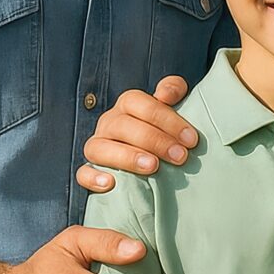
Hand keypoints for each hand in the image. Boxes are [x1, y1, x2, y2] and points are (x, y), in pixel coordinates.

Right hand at [78, 75, 198, 191]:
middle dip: (155, 140)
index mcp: (127, 104)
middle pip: (124, 126)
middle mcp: (109, 123)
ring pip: (100, 148)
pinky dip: (93, 177)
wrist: (148, 156)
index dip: (167, 119)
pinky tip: (111, 183)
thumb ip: (172, 90)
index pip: (141, 103)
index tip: (191, 139)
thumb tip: (166, 94)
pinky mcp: (88, 171)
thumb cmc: (161, 129)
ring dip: (127, 157)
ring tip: (152, 167)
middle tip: (180, 156)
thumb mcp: (169, 108)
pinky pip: (82, 173)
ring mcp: (97, 146)